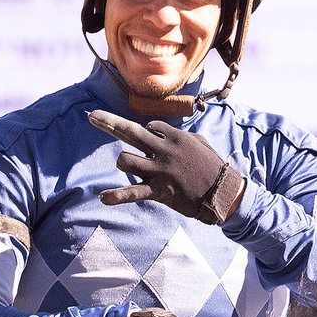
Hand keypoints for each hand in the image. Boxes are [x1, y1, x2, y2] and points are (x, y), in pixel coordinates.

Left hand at [89, 110, 244, 224]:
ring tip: (128, 166)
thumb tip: (169, 133)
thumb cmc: (214, 167)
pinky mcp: (160, 190)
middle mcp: (164, 150)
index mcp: (175, 137)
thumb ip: (182, 137)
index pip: (150, 128)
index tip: (151, 142)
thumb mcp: (200, 144)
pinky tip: (103, 198)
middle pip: (130, 132)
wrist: (225, 192)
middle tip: (91, 117)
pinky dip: (117, 196)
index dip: (148, 134)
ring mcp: (160, 170)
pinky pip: (133, 192)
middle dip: (108, 123)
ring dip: (124, 162)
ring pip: (127, 160)